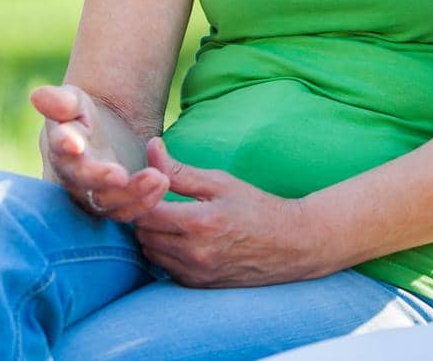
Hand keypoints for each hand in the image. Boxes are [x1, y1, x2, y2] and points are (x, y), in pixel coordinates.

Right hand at [30, 84, 167, 221]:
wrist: (105, 129)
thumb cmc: (81, 114)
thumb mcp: (74, 101)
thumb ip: (60, 101)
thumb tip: (38, 95)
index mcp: (60, 150)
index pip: (59, 150)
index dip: (65, 146)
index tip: (74, 143)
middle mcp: (74, 178)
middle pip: (84, 185)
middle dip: (102, 180)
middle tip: (121, 175)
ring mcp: (94, 195)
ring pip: (110, 204)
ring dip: (133, 195)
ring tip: (158, 178)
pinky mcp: (116, 205)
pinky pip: (129, 211)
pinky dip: (147, 202)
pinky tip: (164, 183)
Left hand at [130, 138, 322, 286]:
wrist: (291, 244)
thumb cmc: (257, 207)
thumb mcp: (222, 182)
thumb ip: (180, 170)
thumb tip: (151, 147)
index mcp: (200, 222)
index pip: (144, 212)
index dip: (141, 197)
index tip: (151, 187)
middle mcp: (194, 253)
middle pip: (143, 233)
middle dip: (146, 215)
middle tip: (161, 200)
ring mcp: (195, 273)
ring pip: (150, 251)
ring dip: (154, 234)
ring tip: (173, 218)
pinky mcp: (197, 285)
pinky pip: (165, 266)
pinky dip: (166, 252)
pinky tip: (184, 238)